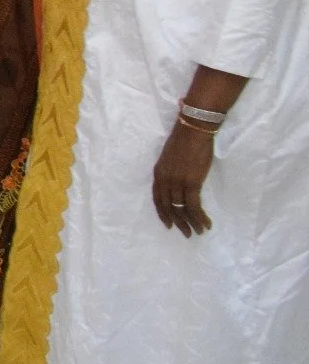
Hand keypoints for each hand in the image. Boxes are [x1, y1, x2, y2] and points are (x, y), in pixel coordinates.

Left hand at [152, 122, 215, 236]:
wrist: (193, 130)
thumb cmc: (184, 141)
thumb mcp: (170, 158)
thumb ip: (171, 172)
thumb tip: (177, 185)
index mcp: (158, 173)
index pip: (158, 199)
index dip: (163, 213)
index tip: (169, 224)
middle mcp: (165, 179)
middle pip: (168, 207)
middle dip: (177, 222)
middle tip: (186, 233)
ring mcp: (177, 182)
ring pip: (182, 209)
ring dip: (191, 223)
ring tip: (198, 232)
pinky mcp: (192, 183)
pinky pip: (194, 206)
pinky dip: (200, 217)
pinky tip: (206, 224)